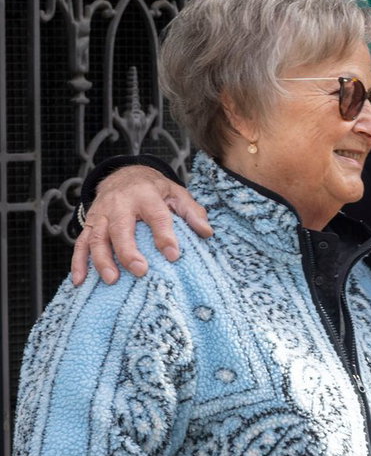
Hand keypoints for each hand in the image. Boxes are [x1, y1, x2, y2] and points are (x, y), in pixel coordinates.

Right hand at [70, 167, 211, 285]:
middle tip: (140, 271)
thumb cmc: (155, 189)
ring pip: (97, 237)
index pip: (157, 216)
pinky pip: (81, 243)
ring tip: (111, 279)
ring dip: (102, 260)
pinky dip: (78, 262)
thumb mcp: (177, 194)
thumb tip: (206, 232)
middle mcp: (120, 204)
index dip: (165, 236)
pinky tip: (80, 280)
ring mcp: (101, 214)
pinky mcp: (89, 223)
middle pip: (120, 228)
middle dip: (128, 251)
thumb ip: (192, 212)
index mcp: (146, 196)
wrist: (124, 174)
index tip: (173, 255)